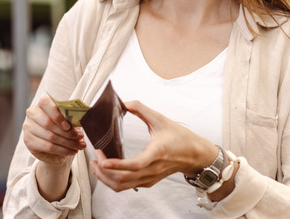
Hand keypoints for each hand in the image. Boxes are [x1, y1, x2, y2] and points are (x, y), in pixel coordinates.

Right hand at [22, 95, 85, 166]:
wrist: (54, 146)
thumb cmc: (62, 128)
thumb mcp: (68, 121)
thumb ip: (71, 118)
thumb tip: (81, 121)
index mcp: (42, 104)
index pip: (45, 103)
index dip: (57, 115)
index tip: (68, 126)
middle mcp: (32, 113)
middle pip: (48, 123)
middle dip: (67, 132)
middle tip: (80, 137)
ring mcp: (28, 127)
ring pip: (50, 137)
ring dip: (68, 143)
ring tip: (79, 146)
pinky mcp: (29, 141)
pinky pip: (47, 147)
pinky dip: (62, 150)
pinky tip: (72, 151)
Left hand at [90, 100, 216, 191]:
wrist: (194, 154)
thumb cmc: (180, 137)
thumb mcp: (161, 119)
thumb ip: (141, 109)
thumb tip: (124, 102)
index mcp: (157, 153)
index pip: (135, 165)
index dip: (117, 165)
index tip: (103, 161)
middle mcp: (153, 169)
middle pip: (124, 179)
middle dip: (104, 172)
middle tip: (95, 158)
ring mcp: (150, 177)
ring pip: (123, 186)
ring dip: (106, 179)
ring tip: (97, 166)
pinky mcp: (148, 181)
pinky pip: (127, 186)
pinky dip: (114, 181)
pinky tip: (107, 171)